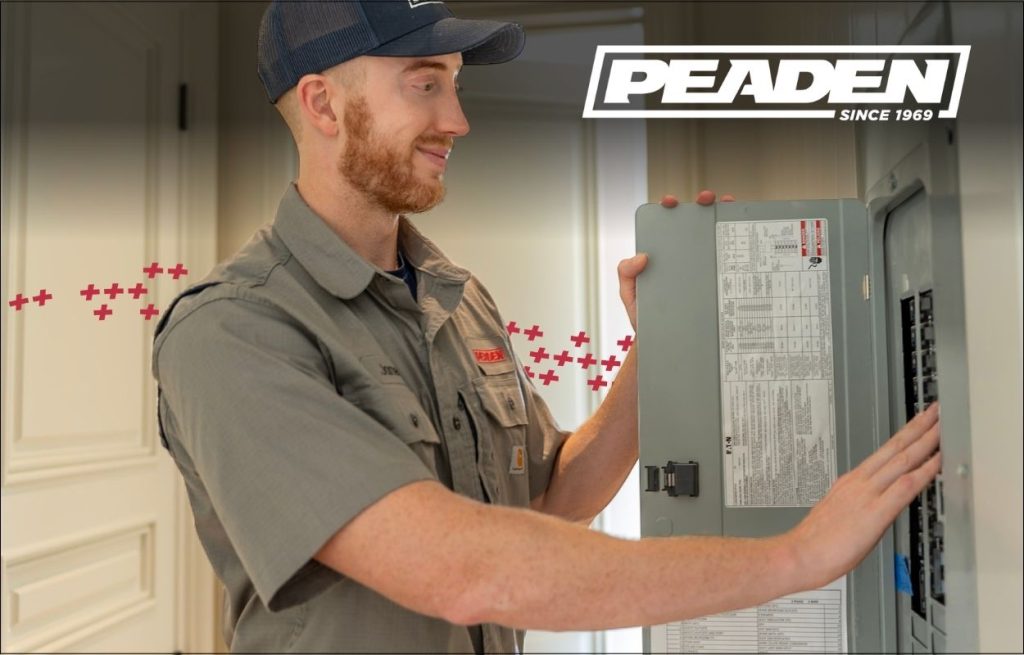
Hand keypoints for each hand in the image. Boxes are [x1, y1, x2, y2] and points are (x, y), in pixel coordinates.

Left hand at [617, 191, 735, 329]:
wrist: (669, 344)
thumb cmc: (647, 318)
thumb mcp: (631, 296)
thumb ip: (626, 275)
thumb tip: (640, 255)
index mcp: (663, 255)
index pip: (666, 224)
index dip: (669, 207)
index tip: (670, 202)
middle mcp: (684, 255)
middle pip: (694, 222)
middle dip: (701, 203)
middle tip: (705, 200)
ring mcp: (703, 265)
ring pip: (715, 235)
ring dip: (723, 215)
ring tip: (727, 207)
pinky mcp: (719, 278)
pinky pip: (731, 259)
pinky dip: (740, 243)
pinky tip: (744, 234)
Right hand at [786, 403, 941, 589]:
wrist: (798, 554)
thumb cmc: (814, 542)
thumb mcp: (838, 514)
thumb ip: (856, 504)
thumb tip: (871, 504)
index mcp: (851, 482)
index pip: (884, 452)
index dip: (905, 435)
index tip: (919, 422)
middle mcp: (860, 482)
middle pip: (895, 448)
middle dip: (919, 427)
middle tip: (936, 410)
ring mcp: (868, 495)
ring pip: (902, 460)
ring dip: (925, 441)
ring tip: (942, 425)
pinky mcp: (876, 512)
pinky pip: (905, 487)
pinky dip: (924, 472)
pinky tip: (937, 461)